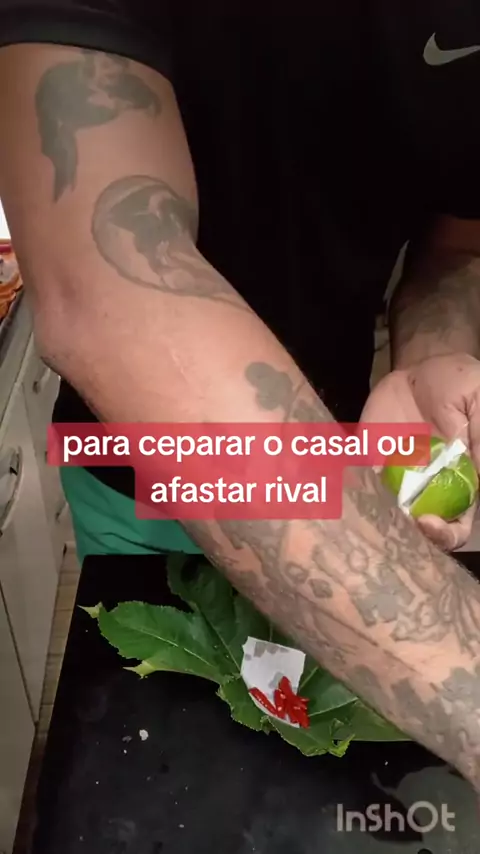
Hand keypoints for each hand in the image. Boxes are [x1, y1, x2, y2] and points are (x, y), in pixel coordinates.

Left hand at [362, 352, 479, 550]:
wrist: (420, 369)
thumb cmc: (458, 384)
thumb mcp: (477, 401)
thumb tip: (478, 473)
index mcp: (462, 480)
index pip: (457, 525)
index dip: (447, 534)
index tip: (430, 523)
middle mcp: (428, 486)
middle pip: (419, 529)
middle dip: (407, 535)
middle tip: (395, 519)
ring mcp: (397, 477)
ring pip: (386, 514)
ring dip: (376, 519)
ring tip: (367, 508)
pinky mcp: (370, 462)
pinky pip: (359, 485)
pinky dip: (352, 491)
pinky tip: (345, 486)